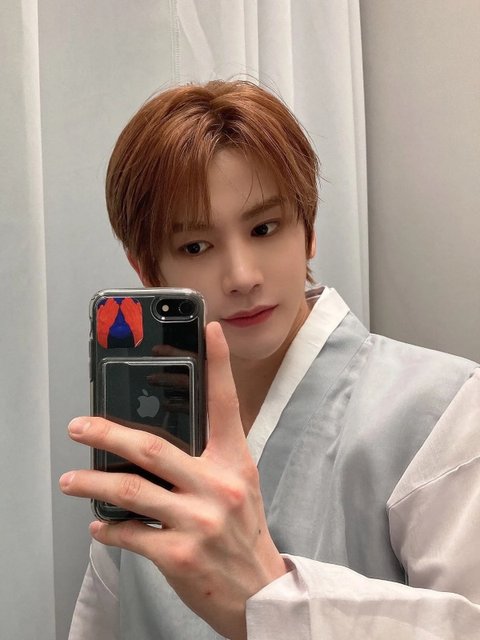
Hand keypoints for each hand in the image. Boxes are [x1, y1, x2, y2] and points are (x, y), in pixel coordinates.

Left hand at [60, 322, 287, 639]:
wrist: (259, 591)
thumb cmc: (243, 533)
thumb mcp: (238, 484)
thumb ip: (207, 458)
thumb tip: (156, 442)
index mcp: (234, 462)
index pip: (226, 404)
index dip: (218, 364)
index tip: (210, 331)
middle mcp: (218, 486)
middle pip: (152, 447)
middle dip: (107, 433)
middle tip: (79, 426)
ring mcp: (198, 520)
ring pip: (130, 490)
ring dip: (92, 482)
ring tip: (70, 479)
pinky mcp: (178, 553)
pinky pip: (130, 532)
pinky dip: (109, 528)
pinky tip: (99, 524)